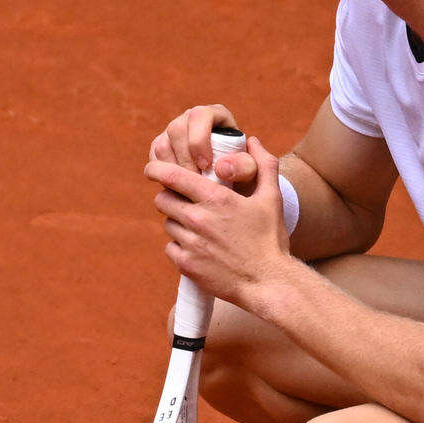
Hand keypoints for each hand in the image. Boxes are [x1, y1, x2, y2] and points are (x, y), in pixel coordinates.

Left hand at [146, 136, 291, 309]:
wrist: (268, 283)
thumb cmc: (270, 240)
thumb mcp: (272, 198)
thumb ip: (264, 165)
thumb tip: (254, 140)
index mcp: (216, 198)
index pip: (172, 176)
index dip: (156, 169)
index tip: (151, 169)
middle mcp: (198, 218)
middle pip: (162, 199)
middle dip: (170, 197)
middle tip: (186, 203)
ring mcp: (190, 243)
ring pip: (168, 224)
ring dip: (178, 223)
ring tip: (200, 229)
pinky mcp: (186, 264)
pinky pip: (170, 248)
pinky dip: (180, 247)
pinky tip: (200, 249)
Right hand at [147, 104, 256, 189]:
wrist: (227, 180)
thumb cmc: (241, 172)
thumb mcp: (250, 170)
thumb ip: (243, 166)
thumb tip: (221, 167)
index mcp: (213, 115)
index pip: (199, 116)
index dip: (199, 140)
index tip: (206, 166)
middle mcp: (189, 118)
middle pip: (176, 130)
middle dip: (185, 159)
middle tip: (196, 183)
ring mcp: (172, 132)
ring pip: (161, 145)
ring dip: (173, 170)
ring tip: (189, 189)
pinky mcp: (160, 146)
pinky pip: (154, 158)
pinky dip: (163, 175)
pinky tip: (179, 189)